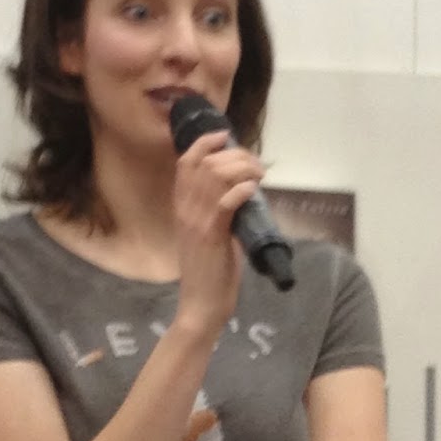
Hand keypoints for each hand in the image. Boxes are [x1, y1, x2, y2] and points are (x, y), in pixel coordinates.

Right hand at [172, 129, 264, 339]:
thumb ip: (220, 211)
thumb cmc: (210, 271)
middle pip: (205, 164)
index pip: (185, 163)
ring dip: (242, 169)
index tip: (225, 137)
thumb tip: (242, 192)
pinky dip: (241, 191)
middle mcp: (185, 210)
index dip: (204, 143)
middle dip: (235, 156)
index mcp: (182, 207)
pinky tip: (253, 190)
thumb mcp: (211, 233)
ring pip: (215, 178)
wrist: (202, 304)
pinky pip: (225, 203)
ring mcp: (197, 222)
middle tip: (256, 165)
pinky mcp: (212, 236)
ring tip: (259, 175)